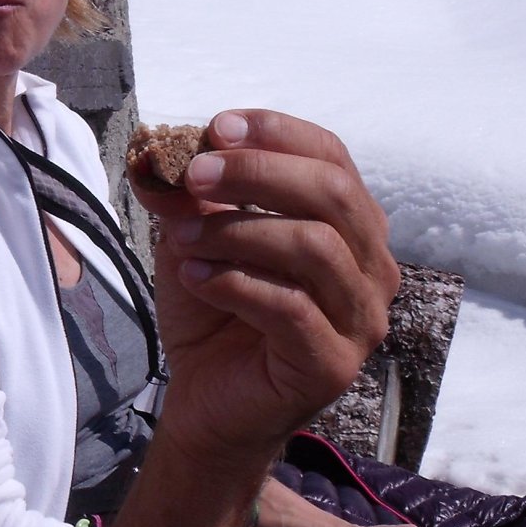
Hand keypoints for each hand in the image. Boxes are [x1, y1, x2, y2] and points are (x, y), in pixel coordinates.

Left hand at [131, 110, 397, 463]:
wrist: (206, 399)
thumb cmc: (214, 310)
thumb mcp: (192, 236)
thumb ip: (184, 193)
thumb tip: (155, 151)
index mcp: (349, 224)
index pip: (332, 156)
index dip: (277, 133)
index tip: (216, 127)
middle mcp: (370, 267)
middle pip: (334, 194)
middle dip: (257, 172)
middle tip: (192, 173)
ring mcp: (360, 319)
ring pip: (315, 247)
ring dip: (238, 230)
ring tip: (182, 238)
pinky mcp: (333, 364)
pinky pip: (292, 307)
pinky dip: (234, 282)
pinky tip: (195, 278)